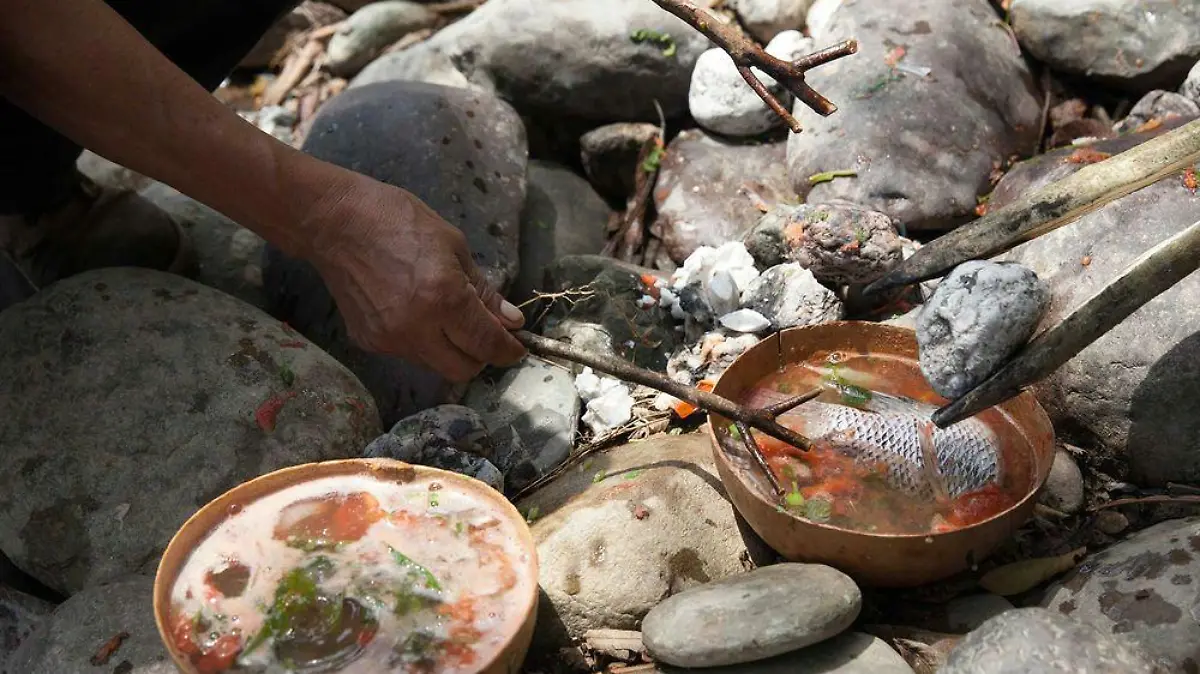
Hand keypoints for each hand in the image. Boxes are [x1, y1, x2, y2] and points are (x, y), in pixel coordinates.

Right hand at [304, 169, 526, 381]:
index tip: (516, 348)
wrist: (334, 222)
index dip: (508, 351)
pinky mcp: (367, 342)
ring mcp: (389, 340)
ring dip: (450, 349)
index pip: (487, 344)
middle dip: (480, 356)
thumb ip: (483, 290)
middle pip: (463, 370)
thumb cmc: (398, 220)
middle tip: (484, 334)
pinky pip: (407, 353)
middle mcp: (417, 328)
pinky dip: (421, 341)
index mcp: (445, 299)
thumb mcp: (453, 245)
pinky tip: (413, 311)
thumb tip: (512, 321)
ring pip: (435, 365)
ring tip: (444, 316)